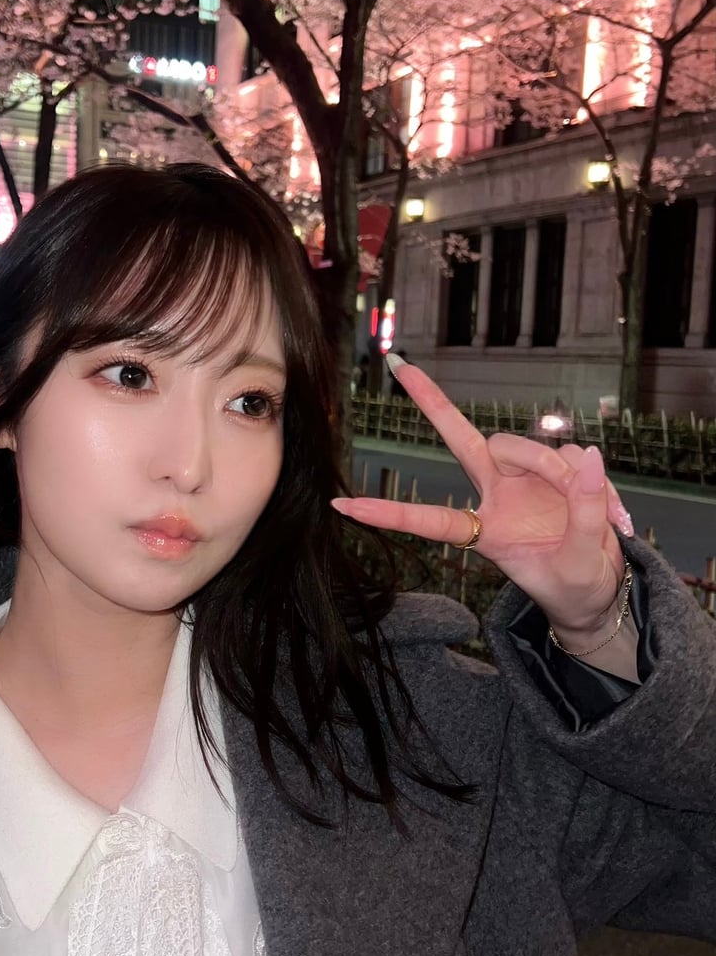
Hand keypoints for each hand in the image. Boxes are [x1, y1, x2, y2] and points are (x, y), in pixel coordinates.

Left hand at [331, 358, 631, 638]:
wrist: (602, 588)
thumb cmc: (574, 583)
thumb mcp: (580, 562)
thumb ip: (584, 512)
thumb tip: (587, 457)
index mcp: (486, 531)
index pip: (431, 520)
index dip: (389, 514)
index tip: (343, 505)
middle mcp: (497, 496)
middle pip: (466, 442)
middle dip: (433, 404)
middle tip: (399, 367)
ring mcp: (525, 479)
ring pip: (528, 447)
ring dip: (558, 469)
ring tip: (599, 514)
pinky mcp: (559, 470)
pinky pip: (574, 456)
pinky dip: (594, 482)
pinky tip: (613, 515)